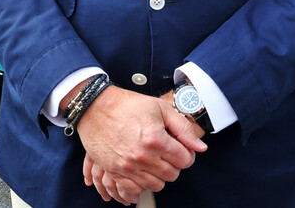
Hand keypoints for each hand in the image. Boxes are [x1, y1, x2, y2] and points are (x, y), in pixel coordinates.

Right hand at [76, 87, 206, 202]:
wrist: (94, 106)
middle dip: (174, 165)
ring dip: (158, 175)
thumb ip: (183, 128)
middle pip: (172, 175)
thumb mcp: (159, 108)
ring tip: (153, 161)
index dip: (187, 154)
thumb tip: (200, 147)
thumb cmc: (126, 104)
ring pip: (156, 185)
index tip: (180, 149)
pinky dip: (141, 184)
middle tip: (166, 154)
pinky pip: (134, 189)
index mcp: (156, 139)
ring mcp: (127, 166)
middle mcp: (143, 156)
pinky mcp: (114, 170)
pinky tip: (141, 172)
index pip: (185, 160)